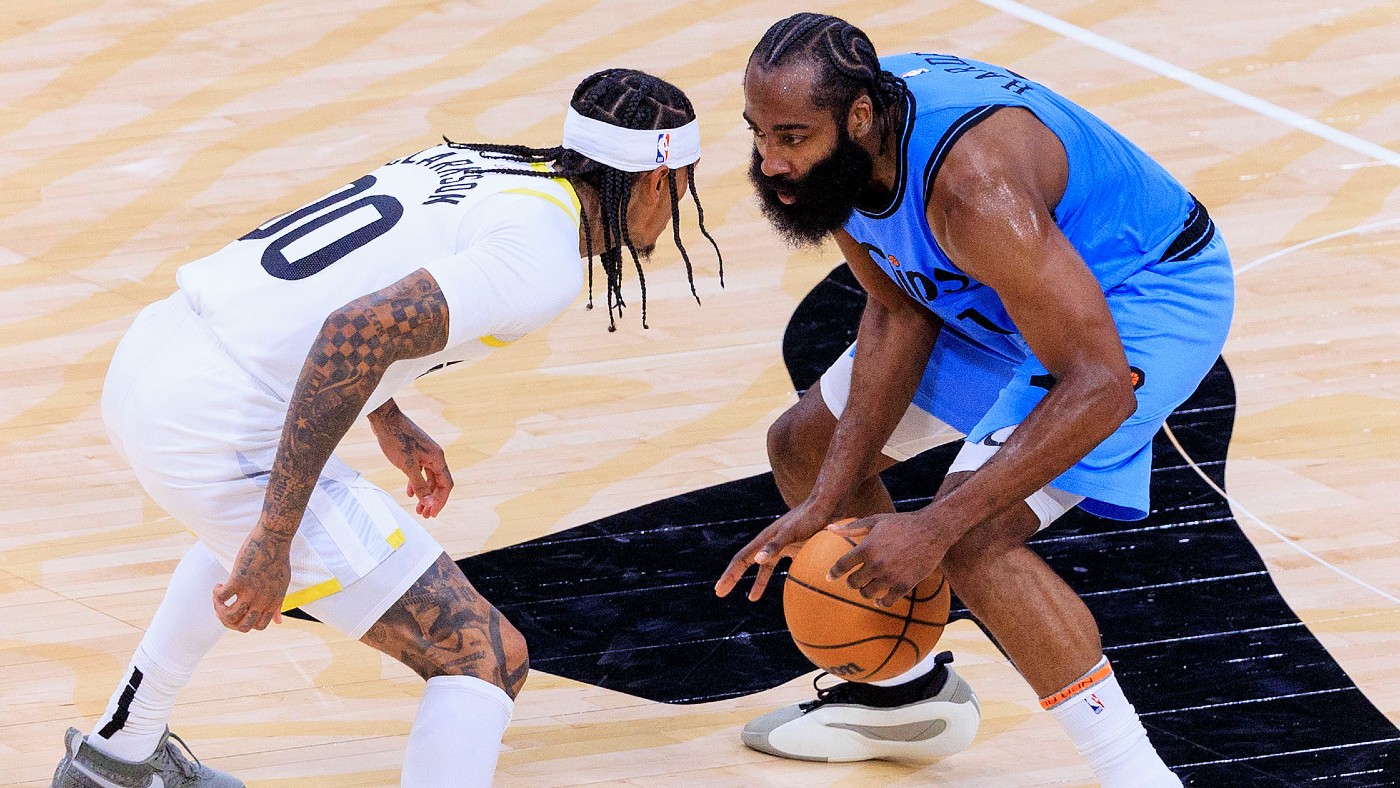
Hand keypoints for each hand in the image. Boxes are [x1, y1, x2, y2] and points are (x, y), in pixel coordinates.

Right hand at [213, 527, 290, 631]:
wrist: (274, 539)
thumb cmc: (278, 559)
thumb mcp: (282, 585)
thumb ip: (278, 605)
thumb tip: (279, 622)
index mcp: (273, 603)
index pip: (258, 627)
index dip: (245, 623)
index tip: (238, 612)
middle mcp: (262, 601)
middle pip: (242, 627)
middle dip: (229, 622)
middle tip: (223, 608)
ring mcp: (250, 591)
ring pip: (229, 616)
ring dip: (219, 609)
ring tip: (218, 597)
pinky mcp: (239, 580)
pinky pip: (221, 597)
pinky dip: (215, 594)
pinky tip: (218, 585)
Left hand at [371, 404, 453, 517]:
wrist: (385, 419)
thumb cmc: (397, 439)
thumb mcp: (407, 466)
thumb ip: (420, 485)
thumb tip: (429, 502)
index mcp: (437, 458)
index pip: (445, 484)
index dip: (441, 500)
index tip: (433, 513)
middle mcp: (435, 456)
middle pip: (438, 483)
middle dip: (432, 499)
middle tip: (425, 514)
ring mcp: (425, 454)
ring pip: (429, 478)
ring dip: (425, 493)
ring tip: (418, 507)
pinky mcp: (415, 452)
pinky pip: (421, 471)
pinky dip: (417, 483)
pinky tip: (410, 492)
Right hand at [715, 499, 837, 600]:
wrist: (826, 506)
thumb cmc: (808, 519)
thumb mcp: (791, 532)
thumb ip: (774, 546)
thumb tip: (756, 560)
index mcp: (764, 539)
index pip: (741, 560)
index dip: (729, 575)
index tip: (719, 590)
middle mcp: (768, 542)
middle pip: (746, 562)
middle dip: (733, 577)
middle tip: (720, 592)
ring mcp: (780, 545)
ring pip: (763, 566)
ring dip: (756, 582)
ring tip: (752, 598)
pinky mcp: (793, 547)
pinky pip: (777, 565)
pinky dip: (774, 576)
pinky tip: (782, 585)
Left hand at [828, 512, 945, 607]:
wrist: (932, 530)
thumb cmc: (902, 523)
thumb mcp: (875, 521)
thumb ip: (851, 528)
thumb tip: (828, 529)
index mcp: (867, 547)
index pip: (842, 565)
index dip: (833, 573)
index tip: (829, 577)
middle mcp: (876, 563)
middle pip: (853, 583)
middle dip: (852, 582)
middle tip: (855, 579)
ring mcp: (891, 576)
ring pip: (867, 594)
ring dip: (865, 591)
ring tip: (868, 587)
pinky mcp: (904, 585)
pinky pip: (886, 602)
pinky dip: (880, 603)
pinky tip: (879, 600)